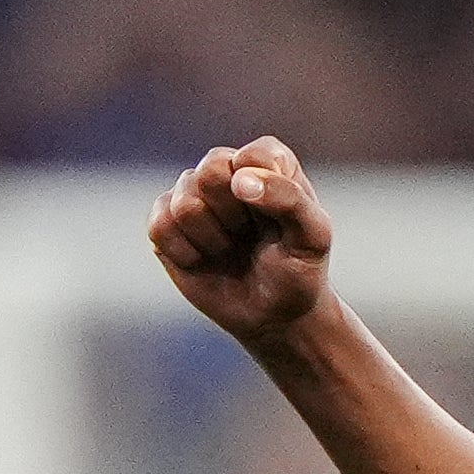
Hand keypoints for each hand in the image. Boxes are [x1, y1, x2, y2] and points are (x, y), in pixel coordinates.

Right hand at [151, 138, 335, 346]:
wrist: (274, 316)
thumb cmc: (298, 269)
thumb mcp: (313, 236)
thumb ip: (289, 199)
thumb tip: (239, 180)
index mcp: (266, 160)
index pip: (253, 157)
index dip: (262, 194)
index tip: (277, 222)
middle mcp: (226, 168)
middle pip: (211, 170)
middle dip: (233, 215)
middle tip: (248, 235)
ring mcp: (192, 193)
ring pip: (184, 203)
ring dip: (212, 239)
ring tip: (229, 249)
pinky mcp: (166, 221)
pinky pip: (160, 225)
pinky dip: (185, 253)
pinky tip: (203, 260)